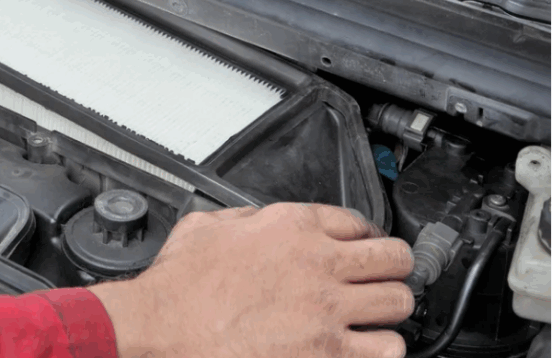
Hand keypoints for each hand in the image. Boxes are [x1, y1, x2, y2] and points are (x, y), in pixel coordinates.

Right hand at [90, 203, 414, 357]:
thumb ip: (247, 218)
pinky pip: (388, 349)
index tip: (364, 247)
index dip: (365, 235)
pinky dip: (382, 348)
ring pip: (398, 302)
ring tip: (374, 316)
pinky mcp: (328, 352)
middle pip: (393, 257)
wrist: (164, 327)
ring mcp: (326, 309)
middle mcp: (317, 262)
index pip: (359, 220)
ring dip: (388, 310)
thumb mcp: (207, 226)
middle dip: (391, 268)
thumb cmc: (179, 285)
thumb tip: (263, 221)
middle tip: (382, 278)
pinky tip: (364, 347)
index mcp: (289, 226)